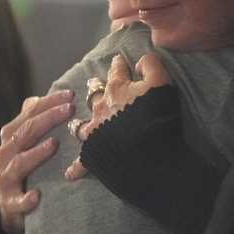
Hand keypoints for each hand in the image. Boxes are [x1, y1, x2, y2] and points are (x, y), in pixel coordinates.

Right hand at [0, 90, 75, 233]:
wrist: (12, 204)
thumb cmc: (28, 165)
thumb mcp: (31, 140)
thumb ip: (39, 118)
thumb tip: (61, 94)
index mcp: (12, 136)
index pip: (29, 113)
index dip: (49, 102)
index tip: (71, 95)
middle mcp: (6, 153)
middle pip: (25, 133)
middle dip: (48, 119)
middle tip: (70, 110)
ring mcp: (6, 178)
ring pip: (18, 163)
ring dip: (36, 153)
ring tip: (54, 144)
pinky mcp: (10, 203)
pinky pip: (16, 201)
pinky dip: (25, 199)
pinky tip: (36, 196)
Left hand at [66, 53, 172, 179]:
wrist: (150, 153)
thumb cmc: (159, 116)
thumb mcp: (163, 82)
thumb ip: (151, 65)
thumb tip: (138, 63)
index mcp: (118, 89)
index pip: (117, 70)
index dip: (119, 64)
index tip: (119, 60)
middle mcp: (101, 107)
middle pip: (95, 93)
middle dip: (96, 87)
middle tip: (96, 85)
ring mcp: (95, 131)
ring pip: (82, 123)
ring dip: (81, 121)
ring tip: (80, 123)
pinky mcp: (93, 154)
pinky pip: (81, 161)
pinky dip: (76, 167)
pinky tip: (71, 173)